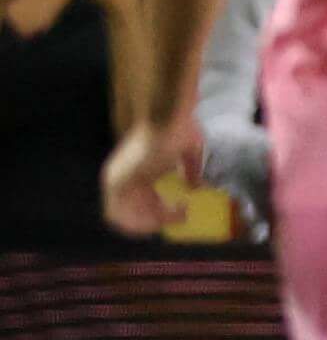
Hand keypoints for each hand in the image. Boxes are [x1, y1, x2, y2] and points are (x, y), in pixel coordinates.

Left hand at [99, 108, 198, 241]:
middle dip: (158, 220)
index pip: (143, 200)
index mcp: (138, 170)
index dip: (162, 212)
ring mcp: (116, 180)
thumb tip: (197, 187)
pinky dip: (135, 223)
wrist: (165, 115)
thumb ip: (191, 170)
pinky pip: (116, 215)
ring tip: (172, 218)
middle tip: (181, 217)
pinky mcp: (115, 182)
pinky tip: (159, 218)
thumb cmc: (178, 128)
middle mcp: (123, 177)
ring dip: (148, 224)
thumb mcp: (190, 153)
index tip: (184, 211)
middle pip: (133, 212)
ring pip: (122, 218)